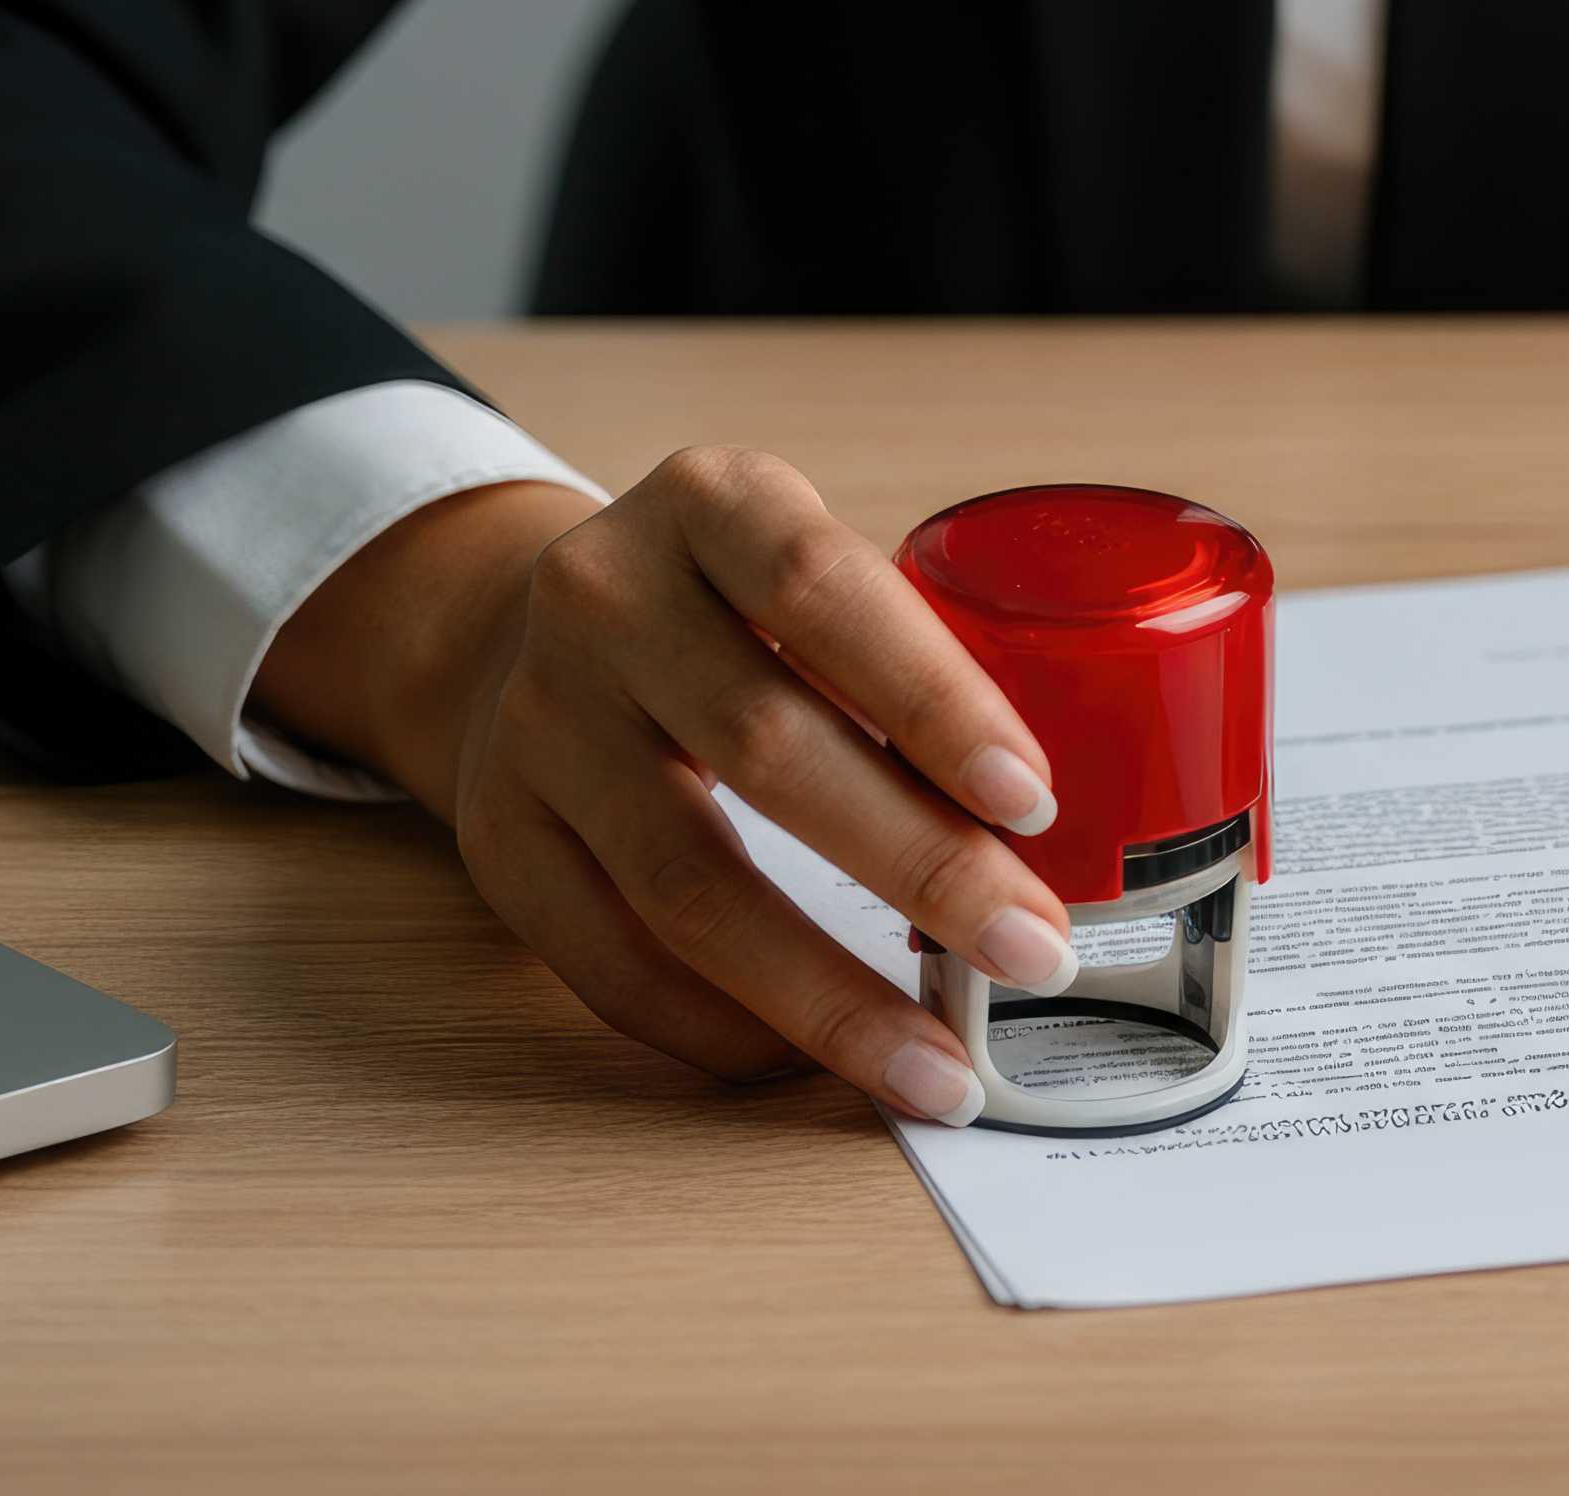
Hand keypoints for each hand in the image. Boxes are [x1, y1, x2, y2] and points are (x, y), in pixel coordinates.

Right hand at [254, 450, 1073, 1123]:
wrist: (517, 628)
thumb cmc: (728, 608)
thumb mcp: (805, 571)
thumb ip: (910, 653)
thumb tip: (1068, 827)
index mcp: (709, 504)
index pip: (821, 587)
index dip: (932, 698)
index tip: (1033, 801)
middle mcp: (604, 600)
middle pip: (765, 746)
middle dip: (920, 865)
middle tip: (1034, 950)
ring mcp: (536, 721)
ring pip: (687, 882)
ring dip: (828, 992)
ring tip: (940, 1063)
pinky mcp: (500, 836)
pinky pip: (615, 961)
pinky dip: (727, 1028)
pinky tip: (817, 1063)